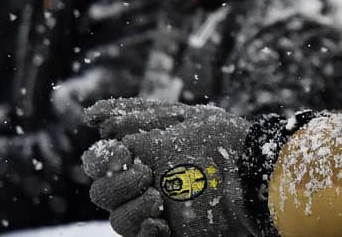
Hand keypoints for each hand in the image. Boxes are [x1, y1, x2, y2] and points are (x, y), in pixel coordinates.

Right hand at [85, 99, 256, 236]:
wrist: (250, 177)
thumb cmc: (215, 143)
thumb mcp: (175, 121)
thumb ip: (132, 116)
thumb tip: (91, 117)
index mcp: (142, 153)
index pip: (99, 160)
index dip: (101, 159)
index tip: (121, 153)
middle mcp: (145, 182)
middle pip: (101, 192)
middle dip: (117, 184)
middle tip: (146, 174)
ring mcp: (156, 210)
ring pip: (117, 219)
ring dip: (133, 208)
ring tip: (159, 199)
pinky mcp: (170, 232)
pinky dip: (145, 231)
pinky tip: (161, 223)